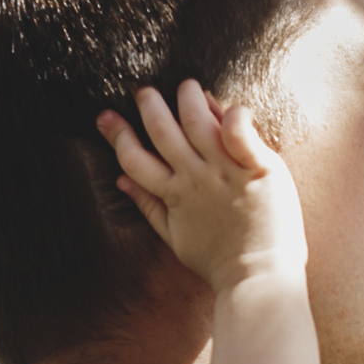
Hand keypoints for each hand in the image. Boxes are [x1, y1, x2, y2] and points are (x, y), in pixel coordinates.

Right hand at [96, 79, 305, 290]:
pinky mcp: (258, 168)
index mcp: (173, 194)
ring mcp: (225, 171)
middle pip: (161, 130)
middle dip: (148, 105)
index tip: (105, 115)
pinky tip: (229, 106)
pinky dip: (234, 114)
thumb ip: (148, 205)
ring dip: (187, 98)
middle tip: (144, 90)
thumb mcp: (175, 237)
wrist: (258, 277)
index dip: (117, 134)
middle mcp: (195, 177)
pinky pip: (241, 132)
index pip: (134, 157)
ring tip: (187, 86)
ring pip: (196, 121)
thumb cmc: (219, 261)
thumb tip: (120, 180)